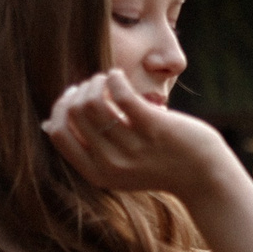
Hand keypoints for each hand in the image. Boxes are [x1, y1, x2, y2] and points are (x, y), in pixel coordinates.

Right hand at [42, 70, 231, 200]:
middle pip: (74, 113)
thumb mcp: (117, 166)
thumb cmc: (158, 163)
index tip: (75, 96)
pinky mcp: (154, 128)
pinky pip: (120, 94)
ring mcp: (133, 148)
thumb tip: (49, 124)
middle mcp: (112, 164)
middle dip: (80, 90)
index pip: (59, 135)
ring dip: (95, 81)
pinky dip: (114, 78)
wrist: (203, 175)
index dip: (61, 109)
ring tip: (107, 79)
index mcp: (98, 174)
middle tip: (95, 83)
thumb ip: (88, 149)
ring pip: (93, 102)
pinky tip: (118, 76)